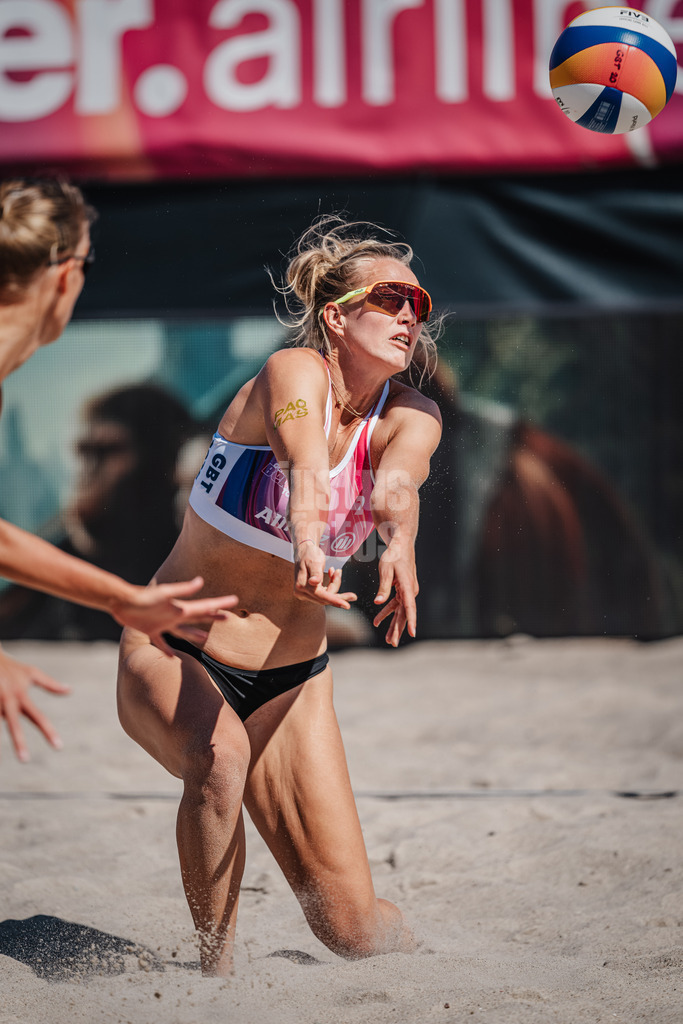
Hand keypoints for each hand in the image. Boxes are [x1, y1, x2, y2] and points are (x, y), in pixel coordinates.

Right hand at [0, 649, 69, 761]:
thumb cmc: (11, 667)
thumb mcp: (31, 673)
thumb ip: (50, 685)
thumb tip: (70, 691)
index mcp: (20, 695)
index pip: (37, 716)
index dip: (48, 731)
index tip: (58, 747)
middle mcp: (7, 699)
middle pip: (14, 724)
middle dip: (19, 742)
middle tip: (25, 760)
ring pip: (1, 717)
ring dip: (2, 712)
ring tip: (4, 695)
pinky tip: (1, 712)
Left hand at [110, 576, 238, 655]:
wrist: (122, 601)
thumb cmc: (143, 597)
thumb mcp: (163, 593)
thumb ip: (182, 589)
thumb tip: (200, 581)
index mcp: (180, 608)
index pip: (204, 607)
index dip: (219, 604)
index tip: (234, 600)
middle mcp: (174, 615)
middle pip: (197, 617)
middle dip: (212, 616)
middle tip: (227, 617)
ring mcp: (163, 623)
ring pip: (183, 631)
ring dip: (194, 634)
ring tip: (205, 636)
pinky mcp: (150, 630)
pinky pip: (161, 642)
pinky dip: (167, 649)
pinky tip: (172, 657)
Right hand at [293, 542, 356, 608]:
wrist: (304, 550)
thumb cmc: (309, 554)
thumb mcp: (314, 561)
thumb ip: (316, 573)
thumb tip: (314, 582)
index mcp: (302, 584)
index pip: (320, 595)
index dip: (334, 600)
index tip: (346, 605)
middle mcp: (302, 591)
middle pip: (324, 598)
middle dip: (338, 594)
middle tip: (353, 595)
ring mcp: (305, 592)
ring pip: (326, 597)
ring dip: (335, 586)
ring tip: (338, 572)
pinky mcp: (310, 592)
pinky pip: (324, 593)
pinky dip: (331, 585)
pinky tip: (334, 574)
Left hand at [372, 542, 418, 646]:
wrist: (401, 544)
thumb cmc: (393, 555)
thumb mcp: (386, 569)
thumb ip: (383, 587)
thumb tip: (378, 603)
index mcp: (408, 586)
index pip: (410, 606)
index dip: (411, 621)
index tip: (412, 633)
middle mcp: (410, 591)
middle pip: (405, 614)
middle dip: (398, 629)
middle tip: (393, 643)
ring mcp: (407, 591)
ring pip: (400, 612)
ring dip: (393, 624)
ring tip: (388, 639)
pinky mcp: (403, 590)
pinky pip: (395, 605)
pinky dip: (387, 613)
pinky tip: (378, 622)